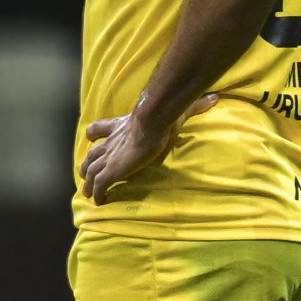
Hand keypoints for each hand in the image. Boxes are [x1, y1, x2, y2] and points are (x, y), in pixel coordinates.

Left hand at [81, 93, 215, 201]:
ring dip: (88, 183)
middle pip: (91, 155)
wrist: (153, 122)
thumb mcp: (176, 110)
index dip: (95, 134)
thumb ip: (193, 106)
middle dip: (86, 165)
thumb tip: (214, 98)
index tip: (92, 138)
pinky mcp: (112, 171)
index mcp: (120, 127)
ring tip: (88, 194)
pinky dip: (97, 194)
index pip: (99, 128)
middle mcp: (111, 143)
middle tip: (85, 175)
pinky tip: (99, 202)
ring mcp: (110, 158)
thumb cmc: (162, 117)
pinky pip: (100, 186)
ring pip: (91, 172)